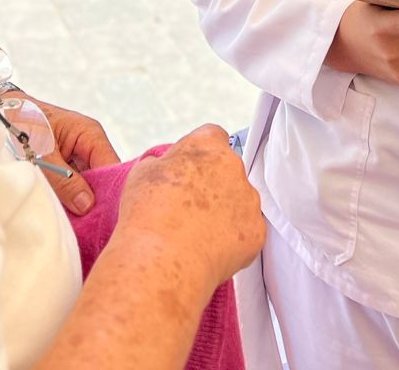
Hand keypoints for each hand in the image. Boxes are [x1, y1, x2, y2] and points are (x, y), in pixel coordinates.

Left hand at [6, 93, 119, 215]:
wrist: (1, 114)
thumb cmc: (22, 124)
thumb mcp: (42, 153)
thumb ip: (64, 180)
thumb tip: (87, 204)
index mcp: (90, 134)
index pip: (112, 167)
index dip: (109, 193)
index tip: (103, 218)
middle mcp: (89, 147)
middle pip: (103, 181)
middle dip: (95, 203)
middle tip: (88, 226)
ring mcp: (79, 159)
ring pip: (89, 188)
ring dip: (81, 205)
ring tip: (77, 226)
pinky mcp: (67, 169)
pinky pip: (75, 189)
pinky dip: (70, 202)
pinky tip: (66, 217)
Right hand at [116, 125, 263, 288]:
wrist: (163, 262)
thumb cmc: (148, 216)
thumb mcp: (142, 172)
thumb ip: (162, 163)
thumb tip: (164, 167)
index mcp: (207, 146)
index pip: (212, 136)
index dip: (198, 154)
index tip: (189, 169)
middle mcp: (234, 167)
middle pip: (227, 170)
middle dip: (212, 184)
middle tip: (188, 206)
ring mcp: (249, 200)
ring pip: (239, 201)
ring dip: (224, 211)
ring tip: (196, 232)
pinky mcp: (256, 232)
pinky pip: (246, 231)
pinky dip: (232, 239)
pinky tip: (209, 248)